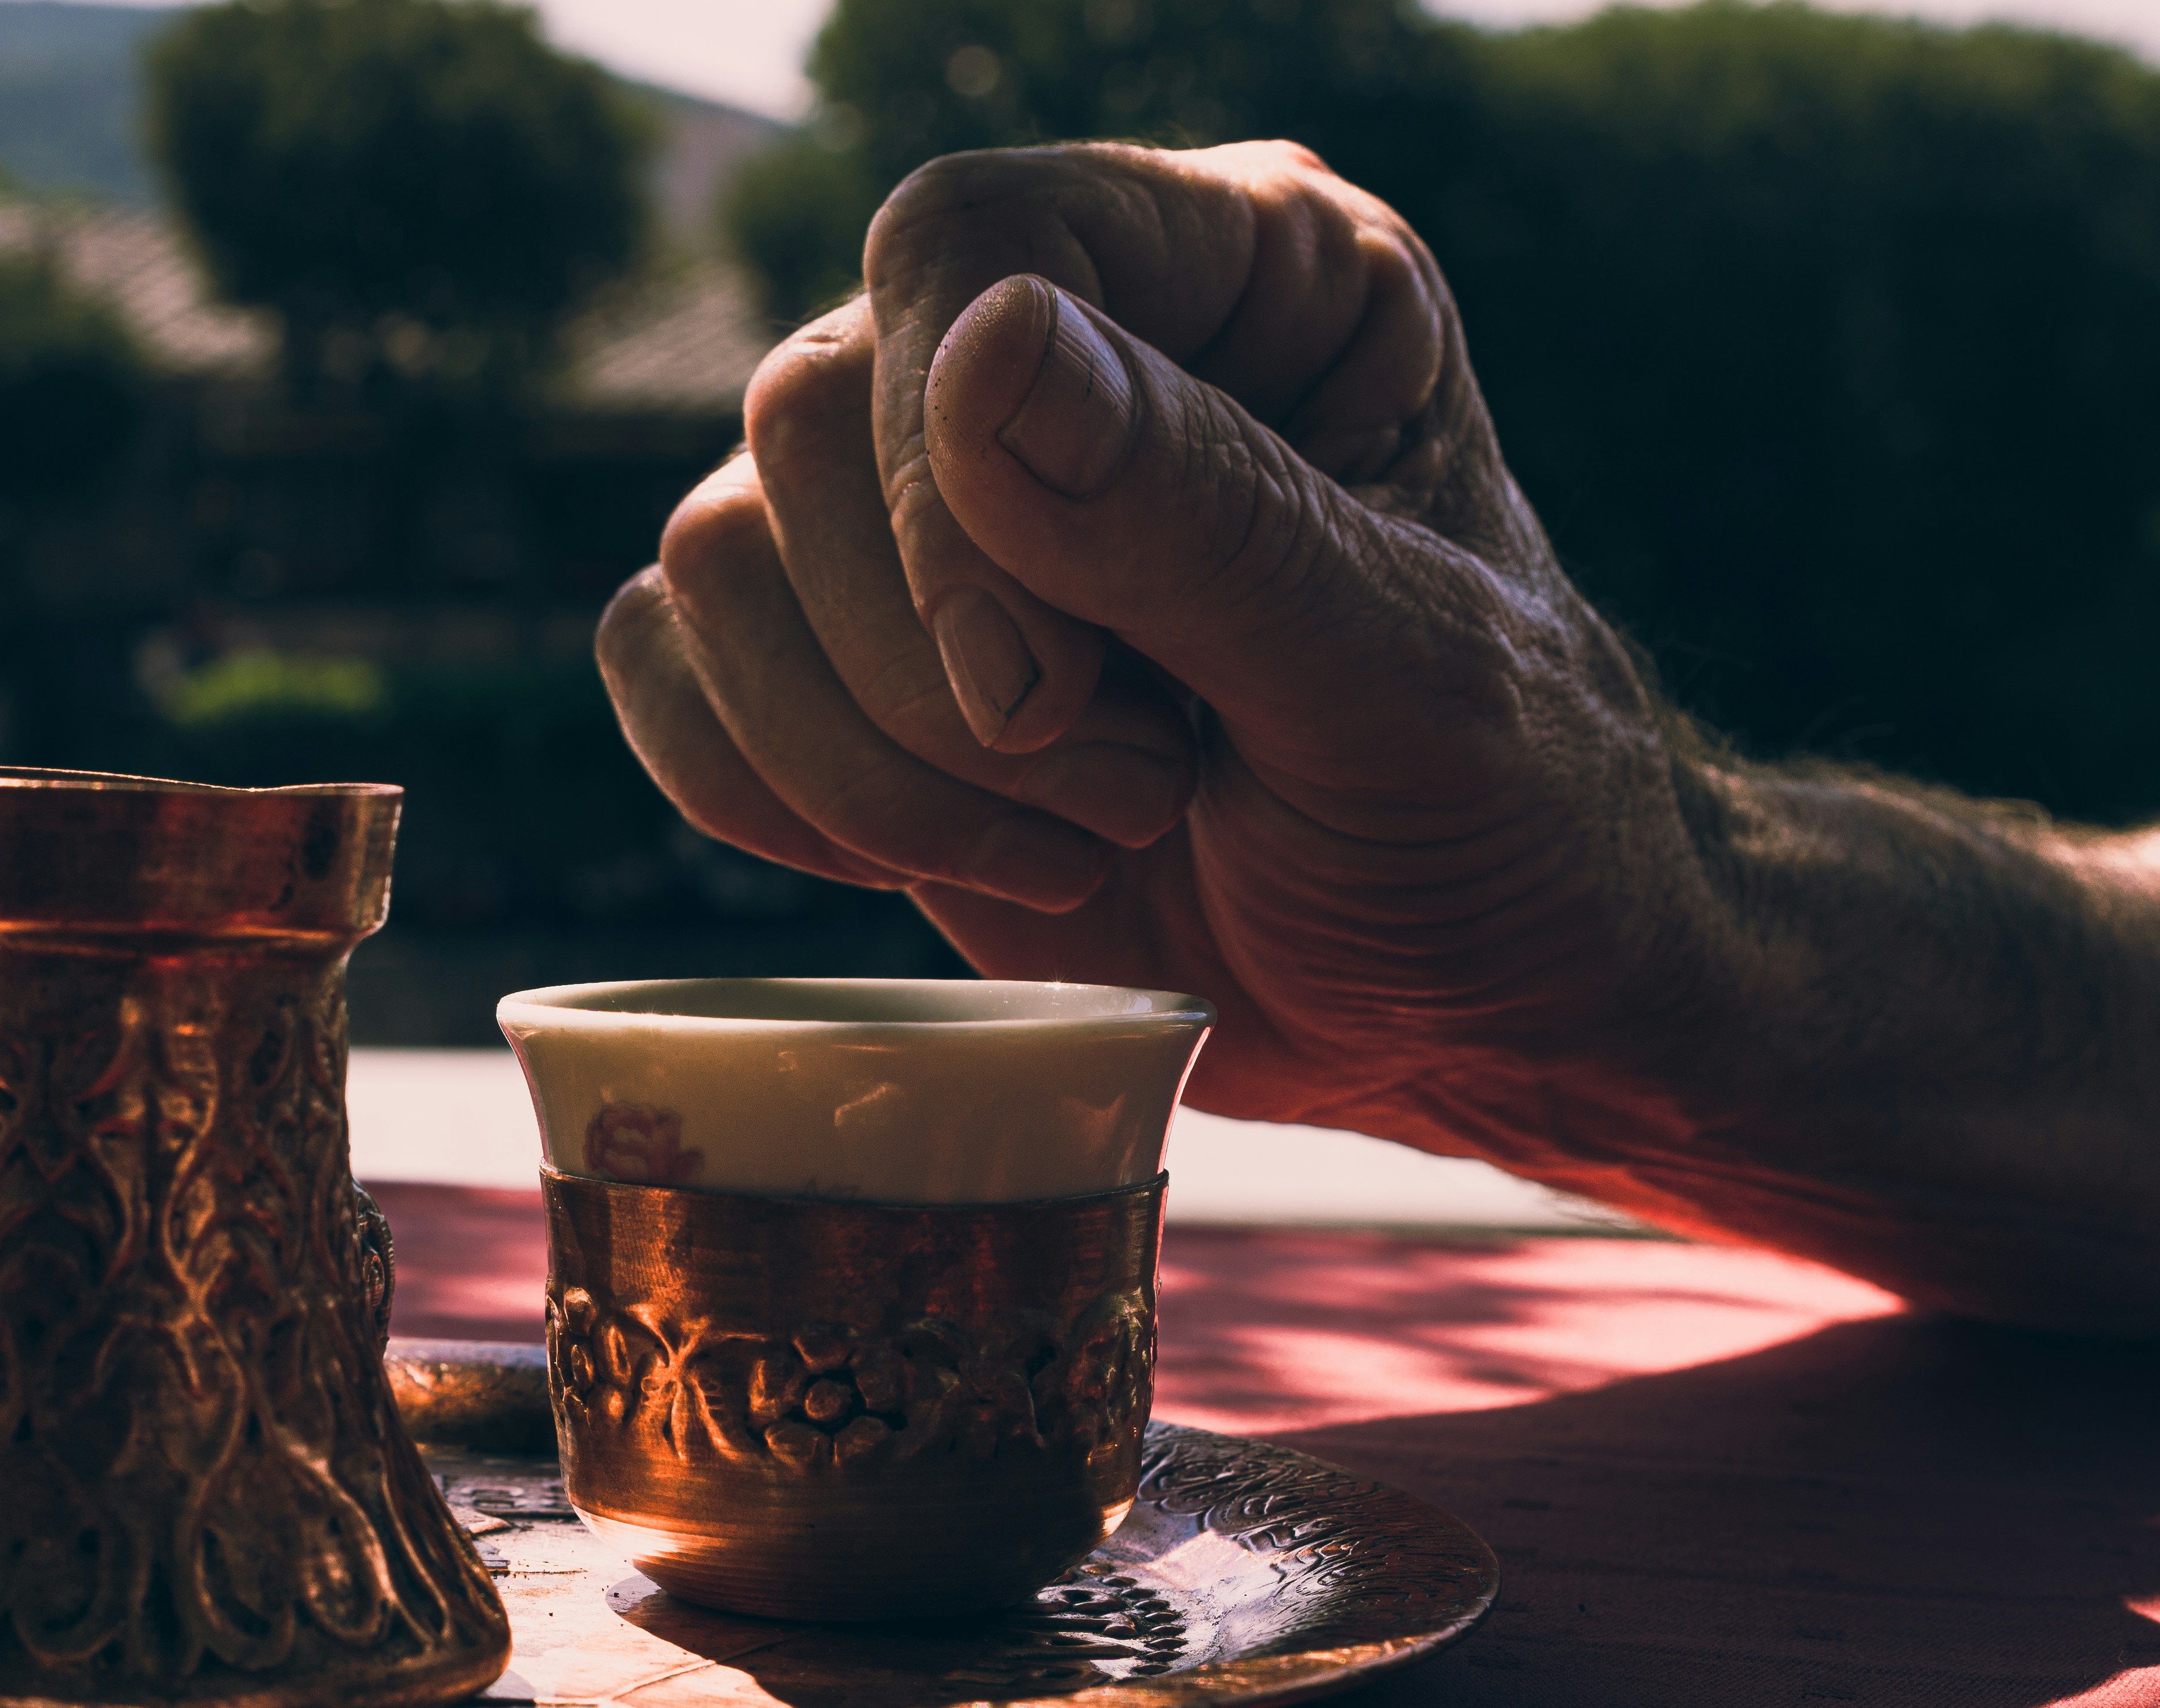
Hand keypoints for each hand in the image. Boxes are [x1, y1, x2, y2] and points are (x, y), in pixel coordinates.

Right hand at [600, 141, 1727, 1155]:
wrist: (1469, 1014)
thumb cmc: (1500, 827)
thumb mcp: (1409, 680)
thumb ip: (1204, 515)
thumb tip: (980, 349)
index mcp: (1236, 273)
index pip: (966, 241)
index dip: (944, 469)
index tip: (1037, 690)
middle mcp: (1051, 356)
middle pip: (810, 409)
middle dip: (937, 667)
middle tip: (1136, 788)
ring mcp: (920, 509)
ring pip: (717, 547)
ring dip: (870, 752)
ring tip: (1088, 834)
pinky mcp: (831, 658)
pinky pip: (659, 657)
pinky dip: (760, 788)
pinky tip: (949, 859)